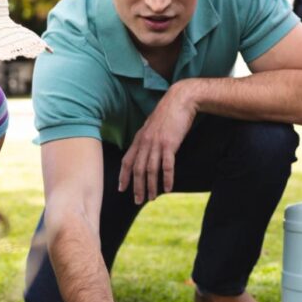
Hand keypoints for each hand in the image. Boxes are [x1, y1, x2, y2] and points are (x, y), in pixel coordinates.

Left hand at [118, 82, 197, 202]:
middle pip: (137, 169)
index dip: (123, 176)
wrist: (180, 100)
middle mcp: (145, 142)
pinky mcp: (169, 144)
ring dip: (150, 186)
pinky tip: (168, 188)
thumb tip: (146, 150)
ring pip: (150, 170)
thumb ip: (147, 138)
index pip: (127, 161)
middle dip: (137, 187)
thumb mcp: (152, 126)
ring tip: (152, 198)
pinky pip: (167, 166)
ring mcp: (157, 144)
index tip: (121, 189)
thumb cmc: (168, 113)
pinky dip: (167, 179)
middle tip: (138, 200)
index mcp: (139, 138)